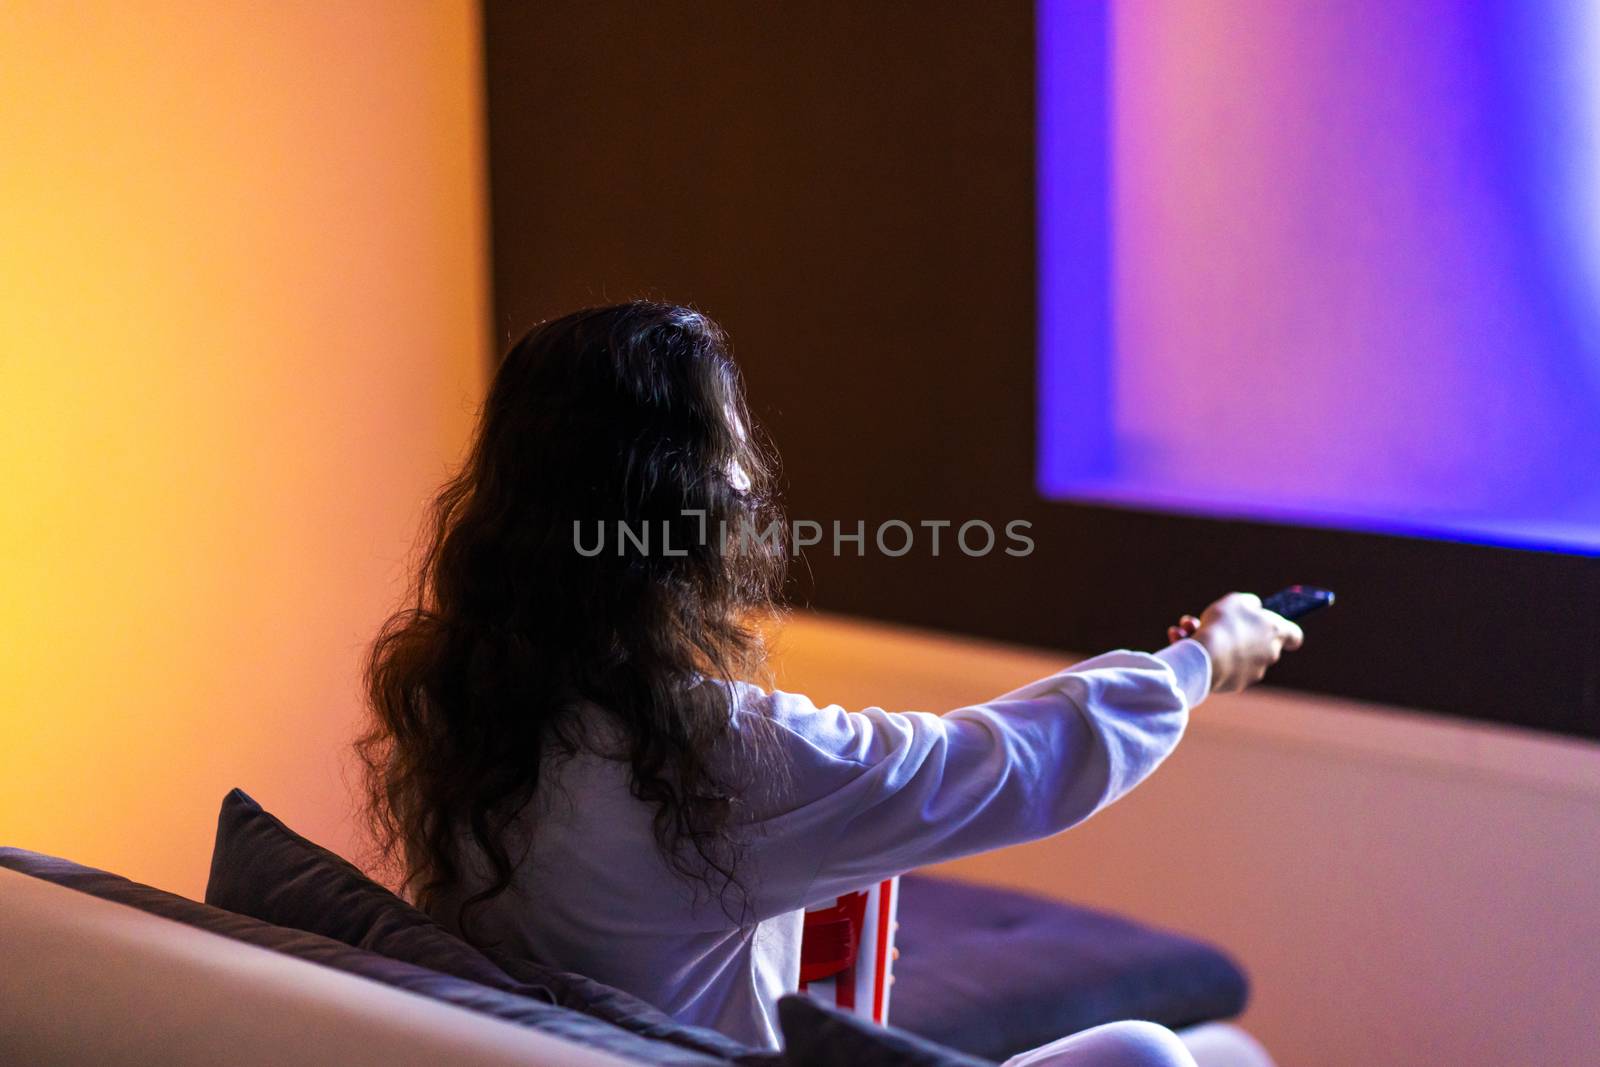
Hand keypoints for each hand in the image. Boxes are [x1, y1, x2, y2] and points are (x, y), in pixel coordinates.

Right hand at [1168, 592, 1302, 693]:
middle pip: (1256, 642)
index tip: (1278, 628)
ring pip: (1231, 652)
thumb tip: (1253, 608)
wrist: (1206, 656)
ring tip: (1186, 628)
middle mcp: (1268, 655)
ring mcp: (1252, 672)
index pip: (1294, 635)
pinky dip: (1204, 654)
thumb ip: (1248, 604)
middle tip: (1212, 621)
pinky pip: (1218, 664)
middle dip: (1233, 631)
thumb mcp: (1236, 601)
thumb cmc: (1224, 624)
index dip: (1287, 631)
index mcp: (1275, 632)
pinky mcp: (1233, 684)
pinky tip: (1180, 639)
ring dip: (1213, 641)